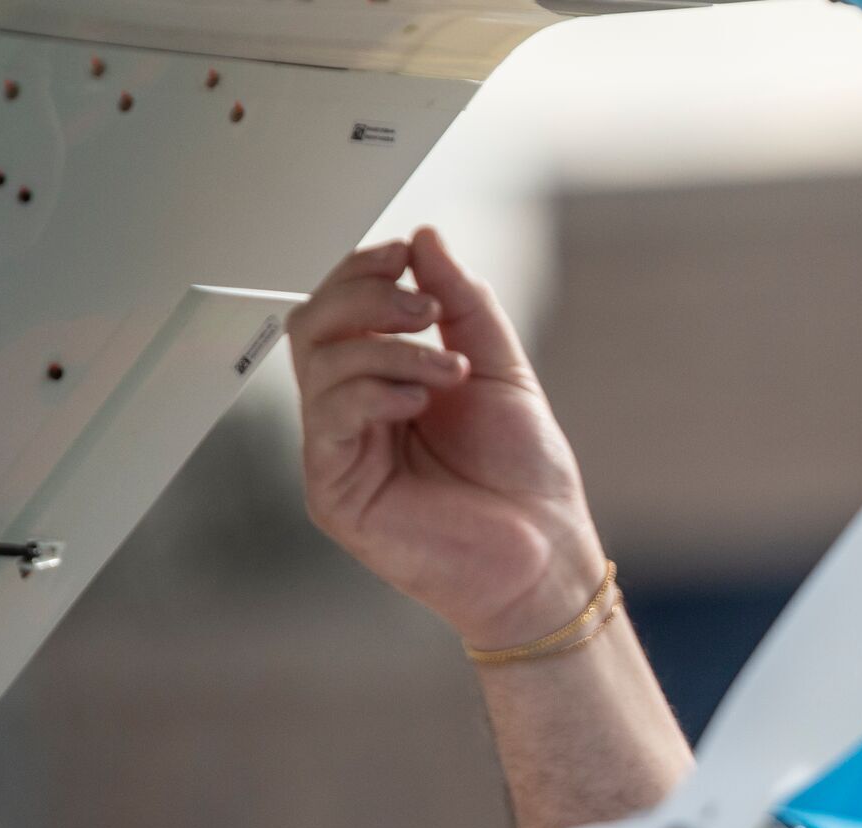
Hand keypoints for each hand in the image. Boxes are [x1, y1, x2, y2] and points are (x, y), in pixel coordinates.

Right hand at [289, 227, 606, 649]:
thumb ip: (463, 303)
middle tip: (424, 305)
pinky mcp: (334, 492)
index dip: (362, 270)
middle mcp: (354, 413)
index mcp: (385, 381)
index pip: (342, 308)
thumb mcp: (500, 368)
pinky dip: (374, 390)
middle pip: (314, 324)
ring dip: (388, 347)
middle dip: (366, 296)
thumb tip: (426, 237)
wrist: (547, 555)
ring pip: (320, 362)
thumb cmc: (527, 478)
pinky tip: (422, 400)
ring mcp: (339, 452)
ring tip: (452, 370)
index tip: (405, 252)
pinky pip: (329, 417)